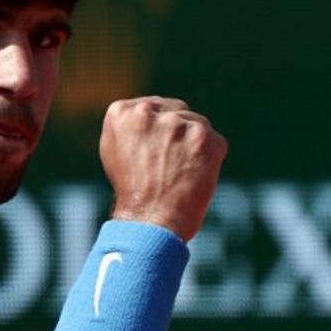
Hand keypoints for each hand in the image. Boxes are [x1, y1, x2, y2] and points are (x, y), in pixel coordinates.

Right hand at [99, 96, 226, 240]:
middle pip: (177, 112)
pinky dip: (211, 159)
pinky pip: (216, 142)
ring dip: (194, 146)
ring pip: (197, 125)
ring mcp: (177, 123)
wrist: (149, 222)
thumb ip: (131, 125)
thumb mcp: (114, 152)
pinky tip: (194, 177)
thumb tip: (154, 112)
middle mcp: (147, 112)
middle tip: (167, 165)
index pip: (153, 108)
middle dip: (177, 134)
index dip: (158, 132)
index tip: (153, 153)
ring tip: (179, 174)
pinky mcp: (204, 137)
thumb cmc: (131, 192)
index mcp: (121, 112)